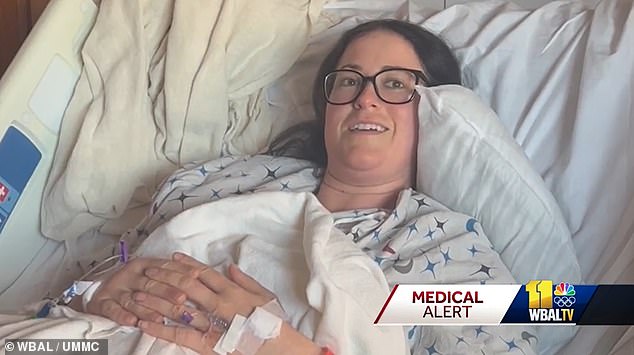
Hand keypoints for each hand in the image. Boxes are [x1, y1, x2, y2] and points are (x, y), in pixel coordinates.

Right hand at [85, 257, 187, 325]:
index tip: (197, 277)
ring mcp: (115, 288)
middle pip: (150, 282)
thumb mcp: (151, 276)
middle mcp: (130, 274)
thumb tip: (200, 274)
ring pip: (133, 298)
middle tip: (182, 299)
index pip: (164, 266)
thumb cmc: (134, 285)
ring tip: (160, 317)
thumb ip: (171, 275)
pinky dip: (122, 316)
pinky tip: (133, 322)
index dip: (181, 270)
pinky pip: (112, 309)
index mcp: (144, 264)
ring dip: (147, 308)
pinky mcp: (102, 302)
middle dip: (167, 291)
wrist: (100, 292)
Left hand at [134, 252, 275, 330]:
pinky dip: (160, 328)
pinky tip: (143, 323)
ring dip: (155, 299)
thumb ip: (246, 280)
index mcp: (232, 291)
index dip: (185, 264)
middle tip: (146, 271)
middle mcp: (218, 304)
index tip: (170, 257)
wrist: (276, 348)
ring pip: (177, 307)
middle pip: (185, 285)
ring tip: (137, 293)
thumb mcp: (265, 296)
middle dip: (163, 276)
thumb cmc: (273, 322)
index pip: (204, 273)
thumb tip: (229, 267)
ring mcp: (210, 323)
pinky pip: (178, 334)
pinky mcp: (205, 342)